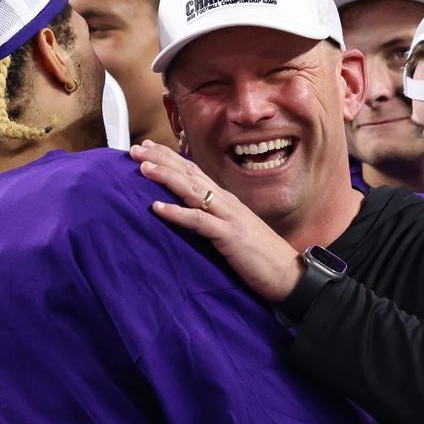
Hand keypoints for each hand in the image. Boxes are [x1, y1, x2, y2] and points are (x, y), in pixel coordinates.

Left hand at [130, 141, 301, 302]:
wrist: (289, 274)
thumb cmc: (260, 256)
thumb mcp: (231, 232)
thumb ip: (212, 220)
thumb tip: (190, 215)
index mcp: (225, 200)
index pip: (193, 172)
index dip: (169, 158)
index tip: (146, 149)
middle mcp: (226, 202)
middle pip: (189, 174)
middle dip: (161, 159)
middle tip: (134, 149)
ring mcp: (228, 216)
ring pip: (192, 190)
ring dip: (166, 177)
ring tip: (142, 168)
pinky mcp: (229, 236)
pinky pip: (199, 221)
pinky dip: (177, 212)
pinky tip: (157, 207)